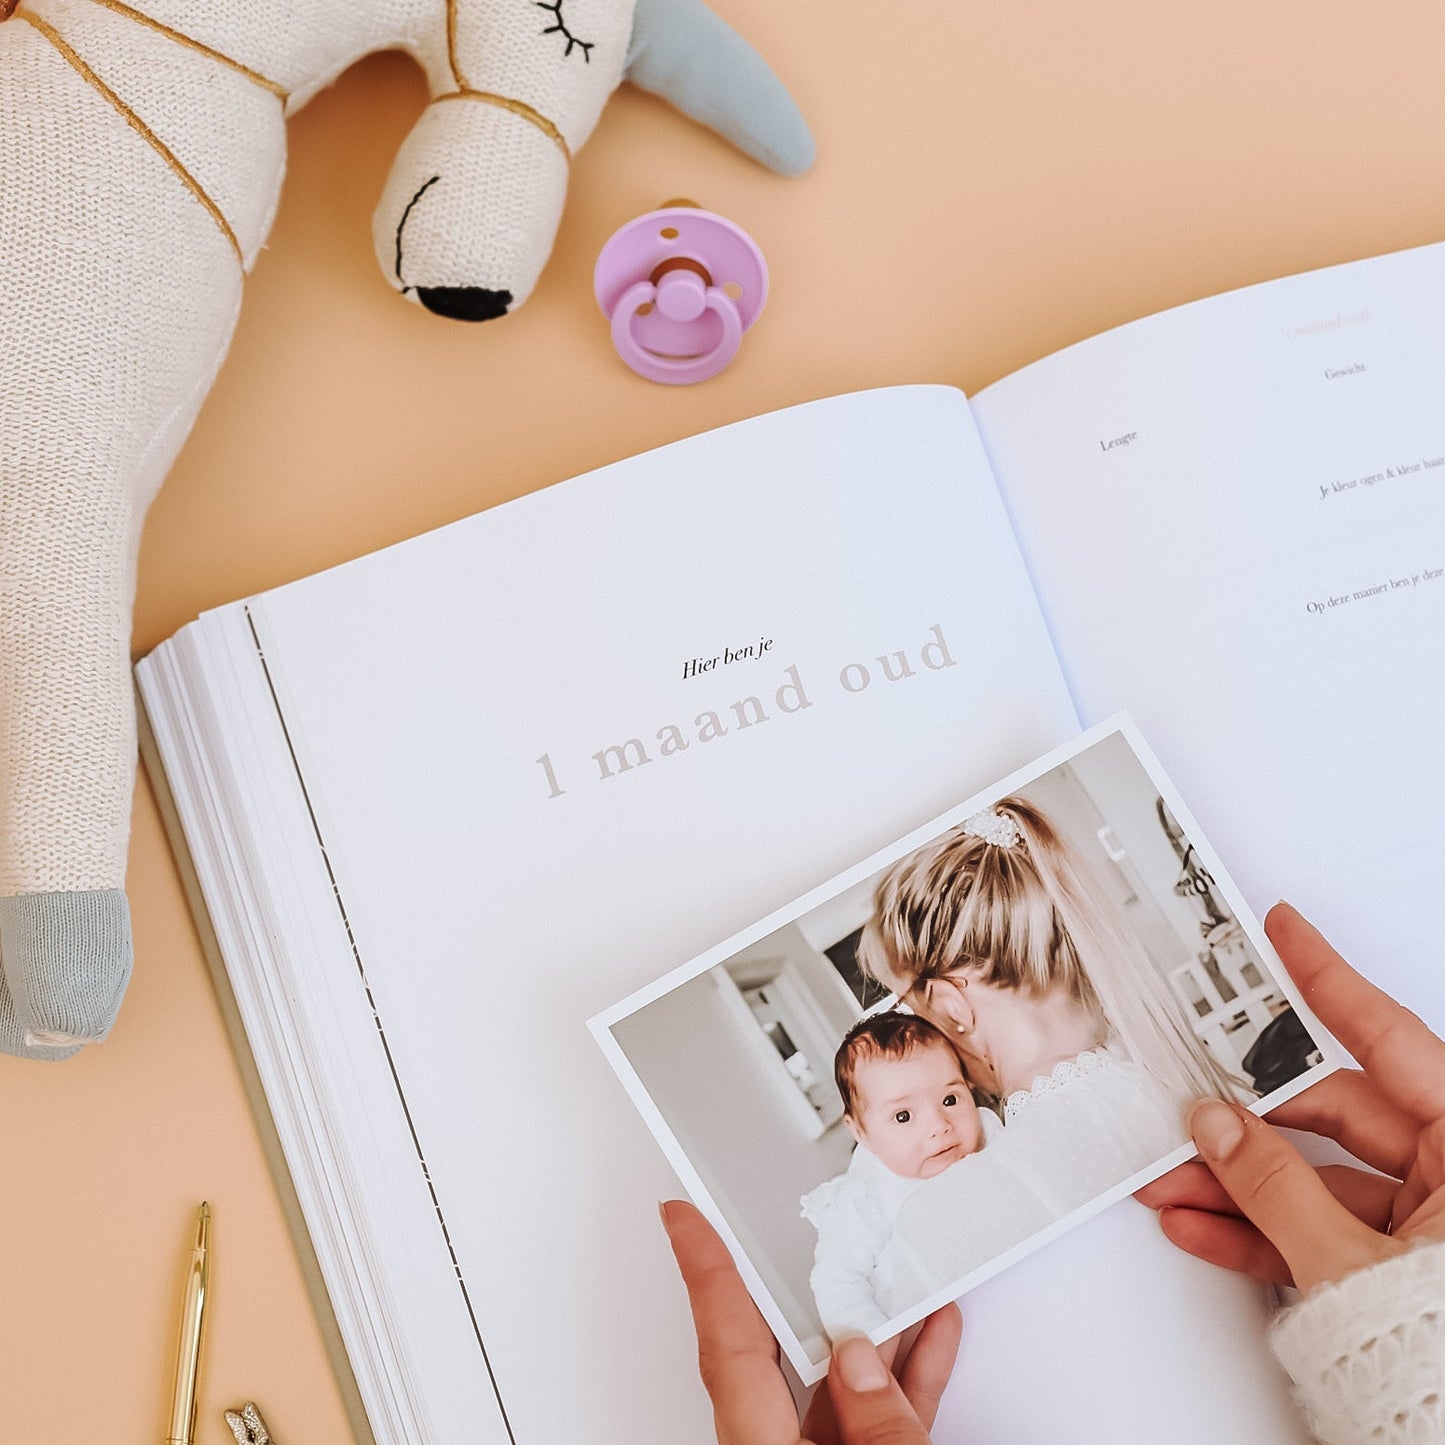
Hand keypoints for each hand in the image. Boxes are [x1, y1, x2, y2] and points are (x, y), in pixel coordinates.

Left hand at [661, 1198, 960, 1443]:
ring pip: (841, 1383)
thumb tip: (860, 1359)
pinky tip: (932, 1332)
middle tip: (808, 1226)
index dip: (705, 1271)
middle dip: (808, 1287)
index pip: (726, 1347)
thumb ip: (874, 1421)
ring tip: (902, 1272)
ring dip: (877, 1329)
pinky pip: (879, 1416)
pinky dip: (907, 1376)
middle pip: (783, 1355)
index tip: (683, 1215)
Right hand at [1137, 902, 1444, 1292]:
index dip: (1328, 980)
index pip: (1389, 1040)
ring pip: (1314, 1181)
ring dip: (1234, 1185)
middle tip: (1184, 1093)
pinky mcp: (1392, 1271)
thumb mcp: (1352, 1263)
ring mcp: (1423, 1228)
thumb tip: (1218, 1127)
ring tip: (1167, 1181)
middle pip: (1334, 1118)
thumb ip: (1275, 1186)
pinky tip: (1199, 1226)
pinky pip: (1316, 1234)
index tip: (1284, 931)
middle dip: (1246, 1118)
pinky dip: (1257, 1235)